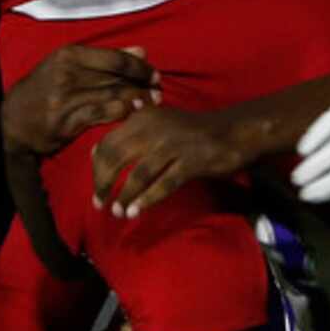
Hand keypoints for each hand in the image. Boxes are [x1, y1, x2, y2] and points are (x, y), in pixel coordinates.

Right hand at [1, 44, 159, 156]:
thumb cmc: (45, 89)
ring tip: (153, 103)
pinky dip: (120, 113)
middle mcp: (67, 73)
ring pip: (112, 95)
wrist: (13, 121)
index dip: (140, 67)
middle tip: (159, 91)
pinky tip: (133, 114)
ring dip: (137, 99)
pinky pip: (100, 114)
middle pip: (117, 77)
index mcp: (69, 54)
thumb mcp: (68, 66)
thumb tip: (142, 52)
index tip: (154, 75)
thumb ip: (105, 59)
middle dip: (142, 84)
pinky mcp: (66, 120)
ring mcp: (65, 98)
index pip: (116, 58)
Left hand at [92, 102, 250, 218]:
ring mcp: (172, 145)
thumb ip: (129, 135)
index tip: (96, 185)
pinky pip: (163, 184)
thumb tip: (95, 150)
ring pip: (138, 173)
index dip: (98, 167)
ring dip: (124, 195)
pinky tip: (136, 211)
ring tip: (117, 212)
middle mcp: (153, 129)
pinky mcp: (190, 162)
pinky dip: (147, 199)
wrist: (234, 131)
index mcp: (142, 118)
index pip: (108, 143)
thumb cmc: (193, 131)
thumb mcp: (159, 122)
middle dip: (104, 183)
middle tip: (99, 203)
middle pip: (117, 158)